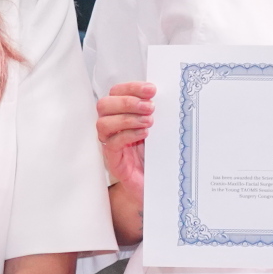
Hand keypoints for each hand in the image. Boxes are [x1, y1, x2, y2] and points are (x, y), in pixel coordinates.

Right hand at [97, 80, 153, 237]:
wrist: (154, 185)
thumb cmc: (155, 155)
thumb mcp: (158, 129)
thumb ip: (156, 113)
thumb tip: (169, 93)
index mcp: (122, 114)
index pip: (116, 92)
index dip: (131, 87)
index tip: (151, 89)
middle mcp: (112, 127)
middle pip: (104, 105)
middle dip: (127, 101)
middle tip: (150, 106)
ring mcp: (110, 143)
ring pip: (103, 123)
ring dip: (127, 117)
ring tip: (149, 121)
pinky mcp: (113, 160)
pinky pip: (112, 143)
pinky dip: (128, 135)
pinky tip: (144, 134)